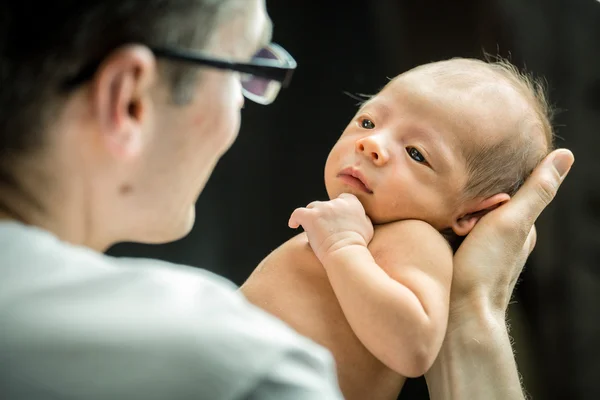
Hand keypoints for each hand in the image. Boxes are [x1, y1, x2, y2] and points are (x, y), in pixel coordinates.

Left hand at [288, 193, 373, 262]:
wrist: (346, 252)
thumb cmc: (357, 244)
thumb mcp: (368, 227)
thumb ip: (362, 218)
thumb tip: (360, 216)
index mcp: (352, 203)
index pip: (343, 199)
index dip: (339, 208)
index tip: (336, 218)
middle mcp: (336, 202)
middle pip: (327, 204)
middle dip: (325, 214)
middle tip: (325, 228)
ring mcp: (322, 208)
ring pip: (312, 207)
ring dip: (312, 216)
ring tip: (312, 228)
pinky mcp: (310, 216)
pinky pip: (297, 213)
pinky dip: (295, 218)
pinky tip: (293, 225)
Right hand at [450, 149, 573, 318]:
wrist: (454, 311)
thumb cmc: (486, 267)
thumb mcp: (512, 222)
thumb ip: (536, 190)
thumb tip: (565, 154)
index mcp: (519, 227)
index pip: (511, 186)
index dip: (497, 175)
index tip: (482, 169)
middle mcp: (500, 237)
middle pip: (486, 199)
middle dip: (473, 191)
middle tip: (459, 192)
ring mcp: (475, 246)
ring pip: (464, 211)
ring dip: (454, 204)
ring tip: (443, 201)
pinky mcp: (452, 251)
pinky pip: (448, 225)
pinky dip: (442, 217)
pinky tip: (432, 216)